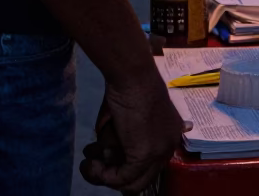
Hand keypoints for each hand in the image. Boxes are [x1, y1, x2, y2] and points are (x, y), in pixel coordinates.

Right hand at [80, 71, 185, 191]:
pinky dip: (102, 175)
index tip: (103, 162)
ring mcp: (159, 152)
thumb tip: (105, 155)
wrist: (132, 74)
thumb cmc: (128, 86)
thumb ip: (123, 135)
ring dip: (104, 177)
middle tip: (93, 164)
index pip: (150, 166)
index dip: (124, 168)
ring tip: (88, 164)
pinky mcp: (145, 155)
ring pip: (132, 183)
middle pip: (142, 178)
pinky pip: (122, 179)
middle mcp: (169, 145)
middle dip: (113, 175)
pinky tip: (90, 164)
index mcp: (170, 133)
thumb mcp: (128, 113)